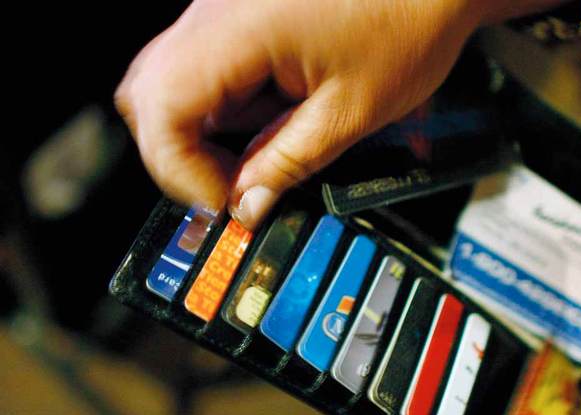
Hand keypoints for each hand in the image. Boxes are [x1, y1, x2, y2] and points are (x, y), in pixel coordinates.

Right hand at [116, 0, 562, 228]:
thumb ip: (288, 163)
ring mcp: (223, 7)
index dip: (180, 172)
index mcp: (238, 29)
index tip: (224, 202)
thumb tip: (246, 205)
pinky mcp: (239, 12)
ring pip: (169, 81)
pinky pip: (204, 66)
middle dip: (180, 155)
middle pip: (147, 95)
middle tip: (232, 187)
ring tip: (260, 154)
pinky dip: (224, 105)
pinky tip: (271, 117)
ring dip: (201, 132)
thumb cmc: (408, 22)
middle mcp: (216, 11)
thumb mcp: (350, 112)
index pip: (160, 110)